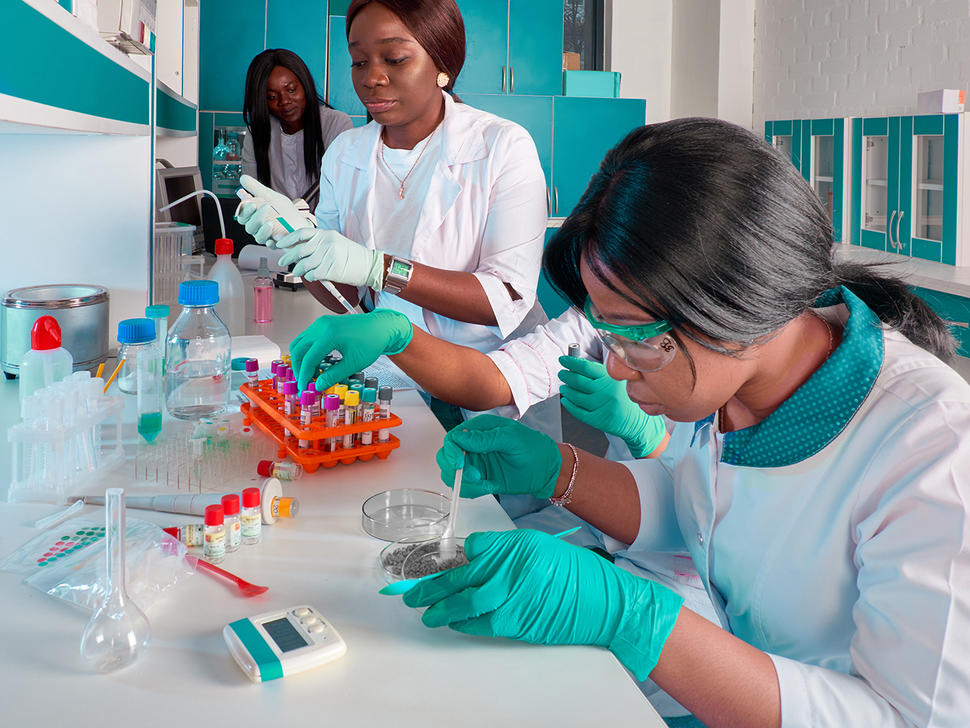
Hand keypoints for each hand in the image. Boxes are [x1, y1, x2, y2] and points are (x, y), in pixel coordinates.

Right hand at [234, 175, 314, 247]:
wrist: (300, 221)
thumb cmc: (285, 210)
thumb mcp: (271, 196)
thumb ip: (256, 188)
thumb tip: (243, 178)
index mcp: (254, 216)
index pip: (242, 216)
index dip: (245, 211)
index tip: (251, 203)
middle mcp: (258, 227)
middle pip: (249, 227)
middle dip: (256, 218)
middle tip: (266, 207)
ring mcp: (266, 236)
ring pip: (258, 237)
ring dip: (263, 230)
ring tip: (270, 223)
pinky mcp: (275, 244)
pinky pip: (270, 246)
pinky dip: (271, 242)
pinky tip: (274, 238)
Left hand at [276, 228, 384, 289]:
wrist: (369, 265)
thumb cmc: (352, 256)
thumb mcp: (336, 242)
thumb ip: (319, 243)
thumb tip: (298, 249)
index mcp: (326, 234)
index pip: (301, 233)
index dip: (288, 239)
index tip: (279, 244)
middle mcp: (326, 243)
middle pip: (299, 250)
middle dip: (287, 257)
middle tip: (282, 261)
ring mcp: (329, 256)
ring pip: (304, 264)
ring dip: (298, 270)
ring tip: (297, 272)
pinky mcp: (332, 270)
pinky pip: (313, 274)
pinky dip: (309, 277)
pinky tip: (311, 277)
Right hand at [289, 309, 412, 390]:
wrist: (381, 328)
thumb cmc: (372, 341)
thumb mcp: (353, 364)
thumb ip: (333, 376)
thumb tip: (318, 385)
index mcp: (329, 334)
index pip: (308, 359)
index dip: (304, 375)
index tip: (303, 386)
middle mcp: (322, 326)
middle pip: (298, 349)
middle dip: (299, 367)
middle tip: (305, 381)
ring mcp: (321, 323)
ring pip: (300, 342)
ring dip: (302, 358)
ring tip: (312, 373)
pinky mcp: (323, 324)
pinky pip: (307, 338)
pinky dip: (308, 351)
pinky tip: (317, 362)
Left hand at [403, 529, 683, 679]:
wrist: (603, 602)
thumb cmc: (574, 572)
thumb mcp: (537, 545)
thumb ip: (502, 548)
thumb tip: (472, 552)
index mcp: (514, 547)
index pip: (469, 552)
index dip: (443, 562)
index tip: (425, 565)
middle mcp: (510, 571)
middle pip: (460, 580)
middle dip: (430, 588)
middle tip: (410, 594)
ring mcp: (513, 600)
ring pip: (465, 605)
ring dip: (441, 610)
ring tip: (425, 612)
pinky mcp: (518, 625)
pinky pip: (482, 624)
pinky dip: (464, 623)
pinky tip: (453, 622)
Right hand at [435, 415, 560, 498]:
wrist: (547, 470)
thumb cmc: (534, 449)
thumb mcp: (512, 439)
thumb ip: (486, 438)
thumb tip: (462, 437)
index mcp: (480, 430)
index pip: (453, 438)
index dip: (451, 451)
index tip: (459, 463)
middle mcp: (474, 446)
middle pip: (446, 456)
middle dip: (455, 470)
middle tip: (475, 476)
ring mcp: (476, 463)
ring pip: (452, 474)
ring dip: (464, 483)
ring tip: (485, 483)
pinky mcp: (480, 479)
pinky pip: (464, 487)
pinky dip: (472, 491)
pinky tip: (489, 486)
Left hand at [558, 356, 665, 457]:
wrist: (635, 420)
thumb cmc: (622, 396)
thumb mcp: (615, 379)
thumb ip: (598, 372)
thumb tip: (574, 363)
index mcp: (610, 378)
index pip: (586, 367)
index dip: (571, 362)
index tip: (563, 359)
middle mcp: (606, 391)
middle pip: (579, 381)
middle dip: (566, 376)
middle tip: (562, 373)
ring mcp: (602, 406)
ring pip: (577, 396)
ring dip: (567, 390)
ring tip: (564, 387)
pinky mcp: (598, 419)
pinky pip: (578, 412)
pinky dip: (569, 405)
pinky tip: (566, 400)